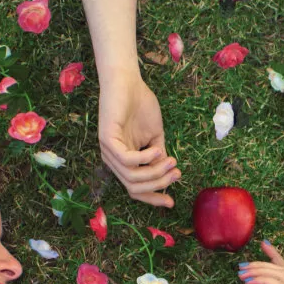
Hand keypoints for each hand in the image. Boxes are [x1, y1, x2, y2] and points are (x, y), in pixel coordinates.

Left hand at [98, 74, 180, 207]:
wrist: (128, 82)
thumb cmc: (140, 105)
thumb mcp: (155, 136)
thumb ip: (159, 157)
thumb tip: (169, 176)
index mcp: (123, 161)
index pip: (135, 189)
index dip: (153, 198)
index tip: (172, 202)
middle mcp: (113, 160)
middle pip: (134, 187)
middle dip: (158, 184)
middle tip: (176, 173)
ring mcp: (108, 151)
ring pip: (132, 177)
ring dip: (155, 172)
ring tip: (171, 161)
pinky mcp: (106, 139)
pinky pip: (127, 160)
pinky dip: (144, 159)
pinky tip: (157, 149)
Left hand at [237, 241, 283, 283]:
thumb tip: (248, 275)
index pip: (282, 273)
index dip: (274, 256)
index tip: (263, 244)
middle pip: (281, 271)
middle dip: (261, 263)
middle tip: (242, 266)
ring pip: (281, 276)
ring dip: (260, 270)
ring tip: (242, 273)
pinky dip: (264, 280)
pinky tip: (249, 281)